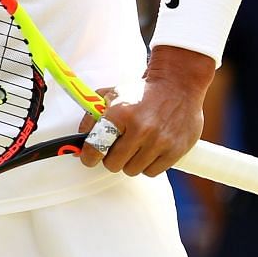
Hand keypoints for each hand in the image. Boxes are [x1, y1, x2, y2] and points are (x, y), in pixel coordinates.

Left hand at [78, 46, 212, 176]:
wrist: (178, 84)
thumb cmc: (142, 92)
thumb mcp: (112, 96)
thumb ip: (92, 118)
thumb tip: (79, 144)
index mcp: (121, 113)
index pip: (96, 147)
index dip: (89, 156)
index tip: (89, 158)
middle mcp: (141, 128)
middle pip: (113, 164)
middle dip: (112, 158)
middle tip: (117, 148)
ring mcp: (160, 140)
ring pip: (132, 170)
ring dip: (131, 162)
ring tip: (137, 146)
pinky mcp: (176, 150)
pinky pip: (152, 172)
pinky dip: (148, 165)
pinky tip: (150, 151)